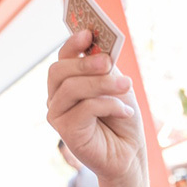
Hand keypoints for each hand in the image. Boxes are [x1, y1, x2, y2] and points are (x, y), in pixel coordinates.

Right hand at [47, 31, 145, 182]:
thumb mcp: (117, 86)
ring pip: (72, 88)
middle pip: (59, 71)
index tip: (88, 33)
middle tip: (108, 62)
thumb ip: (105, 68)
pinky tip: (126, 112)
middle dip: (85, 63)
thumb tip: (98, 49)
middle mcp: (57, 97)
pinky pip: (85, 108)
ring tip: (127, 86)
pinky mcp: (66, 132)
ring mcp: (58, 115)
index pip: (62, 58)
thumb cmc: (122, 118)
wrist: (129, 153)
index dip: (72, 44)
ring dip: (103, 84)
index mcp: (67, 82)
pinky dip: (109, 106)